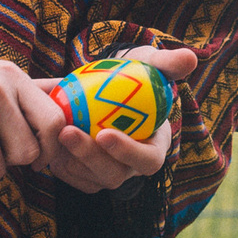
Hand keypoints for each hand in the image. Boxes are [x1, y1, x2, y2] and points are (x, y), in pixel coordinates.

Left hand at [36, 46, 199, 194]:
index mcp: (154, 148)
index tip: (107, 133)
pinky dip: (58, 160)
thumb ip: (168, 64)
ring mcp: (107, 175)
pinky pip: (70, 176)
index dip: (129, 152)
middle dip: (89, 156)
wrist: (111, 90)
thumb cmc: (136, 79)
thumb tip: (190, 59)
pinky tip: (46, 139)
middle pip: (113, 174)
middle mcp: (131, 168)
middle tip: (68, 131)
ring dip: (69, 159)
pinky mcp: (85, 176)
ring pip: (88, 178)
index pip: (148, 161)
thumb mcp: (151, 67)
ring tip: (52, 131)